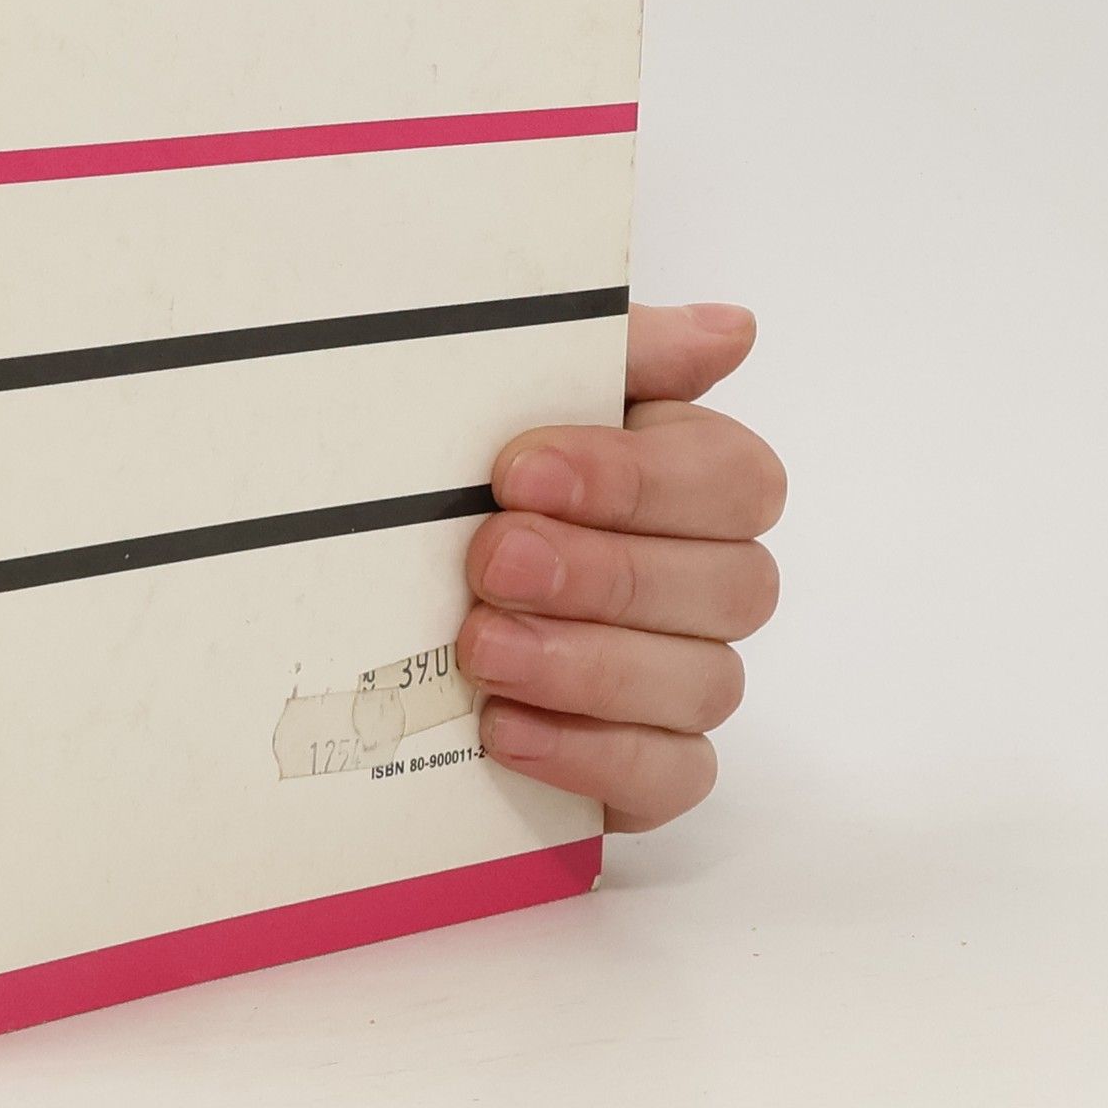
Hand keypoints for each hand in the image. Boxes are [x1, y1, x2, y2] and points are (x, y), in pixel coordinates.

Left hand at [456, 302, 783, 830]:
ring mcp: (685, 677)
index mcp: (691, 477)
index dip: (635, 480)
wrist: (375, 591)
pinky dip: (589, 756)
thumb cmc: (466, 477)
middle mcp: (708, 579)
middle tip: (493, 561)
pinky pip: (671, 777)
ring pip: (703, 683)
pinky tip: (505, 729)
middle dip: (604, 573)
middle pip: (732, 585)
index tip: (519, 472)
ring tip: (481, 648)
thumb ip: (625, 355)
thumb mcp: (517, 390)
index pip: (732, 479)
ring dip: (586, 665)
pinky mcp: (649, 765)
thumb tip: (731, 330)